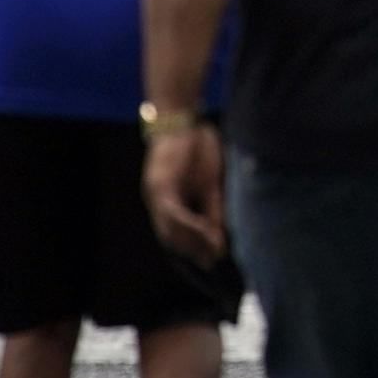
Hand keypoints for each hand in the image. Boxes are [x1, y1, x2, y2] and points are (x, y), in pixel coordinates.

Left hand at [142, 125, 227, 265]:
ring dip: (191, 242)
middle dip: (193, 250)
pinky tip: (203, 231)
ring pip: (169, 229)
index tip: (214, 258)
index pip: (180, 233)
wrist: (181, 117)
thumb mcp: (211, 180)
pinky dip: (188, 224)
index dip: (196, 247)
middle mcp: (158, 202)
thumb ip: (213, 205)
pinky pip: (172, 213)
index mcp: (171, 201)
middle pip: (172, 237)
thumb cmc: (198, 145)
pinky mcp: (159, 186)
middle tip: (213, 261)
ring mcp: (156, 195)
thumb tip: (222, 231)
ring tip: (211, 250)